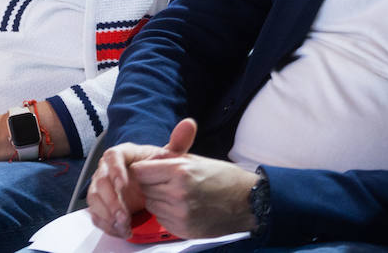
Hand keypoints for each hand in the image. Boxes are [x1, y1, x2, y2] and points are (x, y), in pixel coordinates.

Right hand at [87, 141, 178, 237]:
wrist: (151, 185)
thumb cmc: (157, 169)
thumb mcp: (169, 158)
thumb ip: (178, 143)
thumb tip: (189, 123)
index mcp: (121, 154)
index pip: (112, 156)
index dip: (115, 170)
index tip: (124, 184)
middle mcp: (107, 169)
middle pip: (100, 181)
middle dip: (111, 200)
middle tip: (124, 214)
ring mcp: (102, 187)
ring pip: (95, 198)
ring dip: (107, 213)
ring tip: (123, 225)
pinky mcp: (100, 203)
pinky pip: (95, 212)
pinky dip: (105, 222)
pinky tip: (119, 230)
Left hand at [127, 119, 258, 238]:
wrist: (248, 202)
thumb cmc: (222, 177)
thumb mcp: (196, 160)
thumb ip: (169, 157)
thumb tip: (148, 158)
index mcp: (180, 171)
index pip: (140, 171)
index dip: (145, 169)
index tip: (152, 170)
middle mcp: (178, 193)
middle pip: (143, 189)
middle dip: (151, 184)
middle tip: (166, 182)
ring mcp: (180, 214)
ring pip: (151, 205)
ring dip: (158, 199)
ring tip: (176, 194)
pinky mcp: (183, 230)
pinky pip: (161, 219)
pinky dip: (166, 213)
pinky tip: (182, 207)